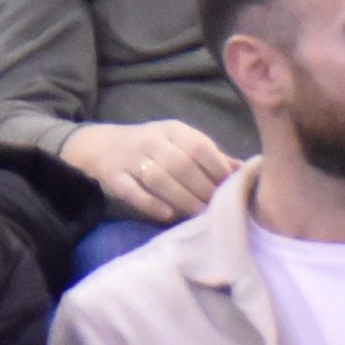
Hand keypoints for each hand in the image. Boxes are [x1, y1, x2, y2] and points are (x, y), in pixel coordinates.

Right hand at [65, 119, 239, 222]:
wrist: (100, 146)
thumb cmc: (150, 148)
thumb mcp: (178, 143)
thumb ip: (209, 156)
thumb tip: (244, 169)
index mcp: (172, 130)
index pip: (199, 146)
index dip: (217, 168)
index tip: (230, 187)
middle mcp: (151, 140)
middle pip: (181, 164)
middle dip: (202, 188)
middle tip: (216, 208)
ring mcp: (130, 158)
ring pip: (159, 178)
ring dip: (182, 198)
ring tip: (198, 215)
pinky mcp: (114, 176)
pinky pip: (133, 190)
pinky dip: (151, 203)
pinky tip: (167, 214)